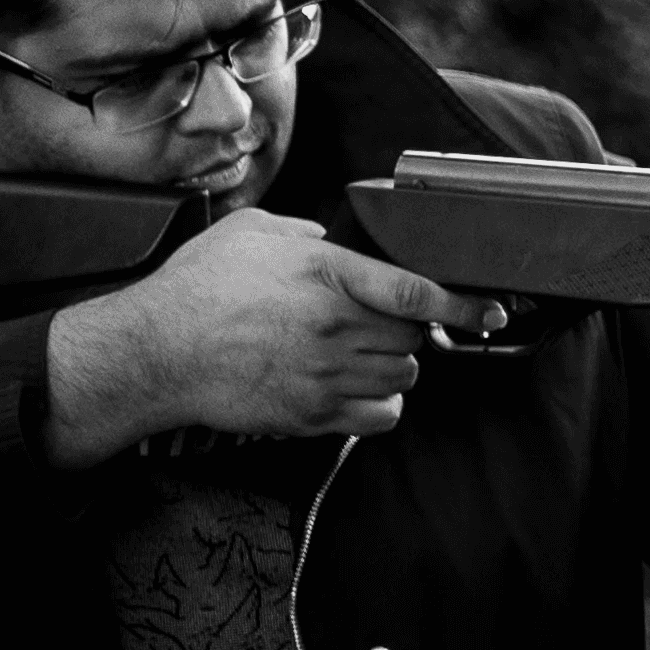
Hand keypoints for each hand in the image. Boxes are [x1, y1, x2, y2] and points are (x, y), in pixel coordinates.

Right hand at [46, 212, 503, 464]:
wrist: (156, 353)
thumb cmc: (198, 289)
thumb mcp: (253, 233)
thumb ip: (307, 235)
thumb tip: (335, 244)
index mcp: (327, 275)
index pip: (416, 292)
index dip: (463, 303)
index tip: (492, 310)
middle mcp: (335, 327)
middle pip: (414, 339)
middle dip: (406, 330)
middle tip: (377, 322)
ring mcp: (327, 376)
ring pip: (403, 377)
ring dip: (392, 365)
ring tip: (355, 351)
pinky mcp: (315, 415)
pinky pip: (381, 416)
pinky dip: (381, 403)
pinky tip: (355, 386)